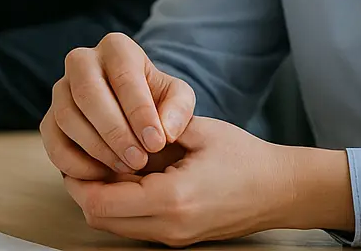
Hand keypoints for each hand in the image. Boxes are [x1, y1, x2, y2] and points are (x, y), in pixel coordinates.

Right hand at [41, 32, 196, 177]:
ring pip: (67, 117)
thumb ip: (178, 110)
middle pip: (88, 94)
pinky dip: (75, 162)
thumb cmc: (157, 100)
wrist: (133, 111)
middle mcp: (81, 61)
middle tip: (138, 160)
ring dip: (97, 148)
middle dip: (114, 132)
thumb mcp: (177, 98)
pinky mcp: (49, 118)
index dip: (139, 112)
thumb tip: (165, 132)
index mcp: (116, 47)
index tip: (156, 143)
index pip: (124, 76)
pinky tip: (101, 174)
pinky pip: (52, 142)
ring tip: (125, 167)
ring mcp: (60, 89)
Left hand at [63, 117, 353, 245]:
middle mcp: (168, 226)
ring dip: (102, 200)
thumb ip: (155, 127)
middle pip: (99, 220)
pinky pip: (134, 226)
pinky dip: (122, 206)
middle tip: (84, 157)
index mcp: (172, 198)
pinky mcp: (178, 238)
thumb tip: (116, 121)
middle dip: (84, 189)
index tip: (79, 151)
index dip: (80, 178)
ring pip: (113, 227)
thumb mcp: (198, 130)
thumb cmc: (245, 157)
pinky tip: (129, 178)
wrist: (281, 190)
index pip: (100, 202)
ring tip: (106, 165)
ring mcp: (173, 237)